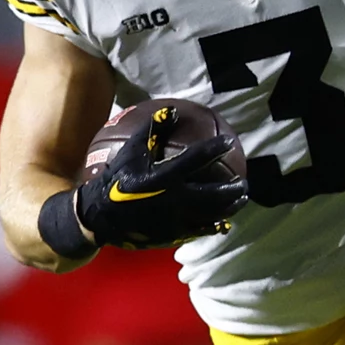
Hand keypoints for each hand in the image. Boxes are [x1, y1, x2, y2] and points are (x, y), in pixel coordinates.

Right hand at [73, 113, 250, 249]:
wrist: (100, 215)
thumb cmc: (118, 178)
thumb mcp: (132, 151)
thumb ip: (153, 130)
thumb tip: (172, 110)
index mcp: (164, 177)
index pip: (196, 159)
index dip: (214, 148)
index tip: (228, 141)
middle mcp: (173, 200)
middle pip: (213, 194)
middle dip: (232, 188)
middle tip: (244, 182)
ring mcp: (175, 220)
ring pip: (211, 215)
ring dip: (229, 208)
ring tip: (241, 201)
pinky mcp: (172, 235)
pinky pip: (199, 232)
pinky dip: (214, 227)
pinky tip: (224, 224)